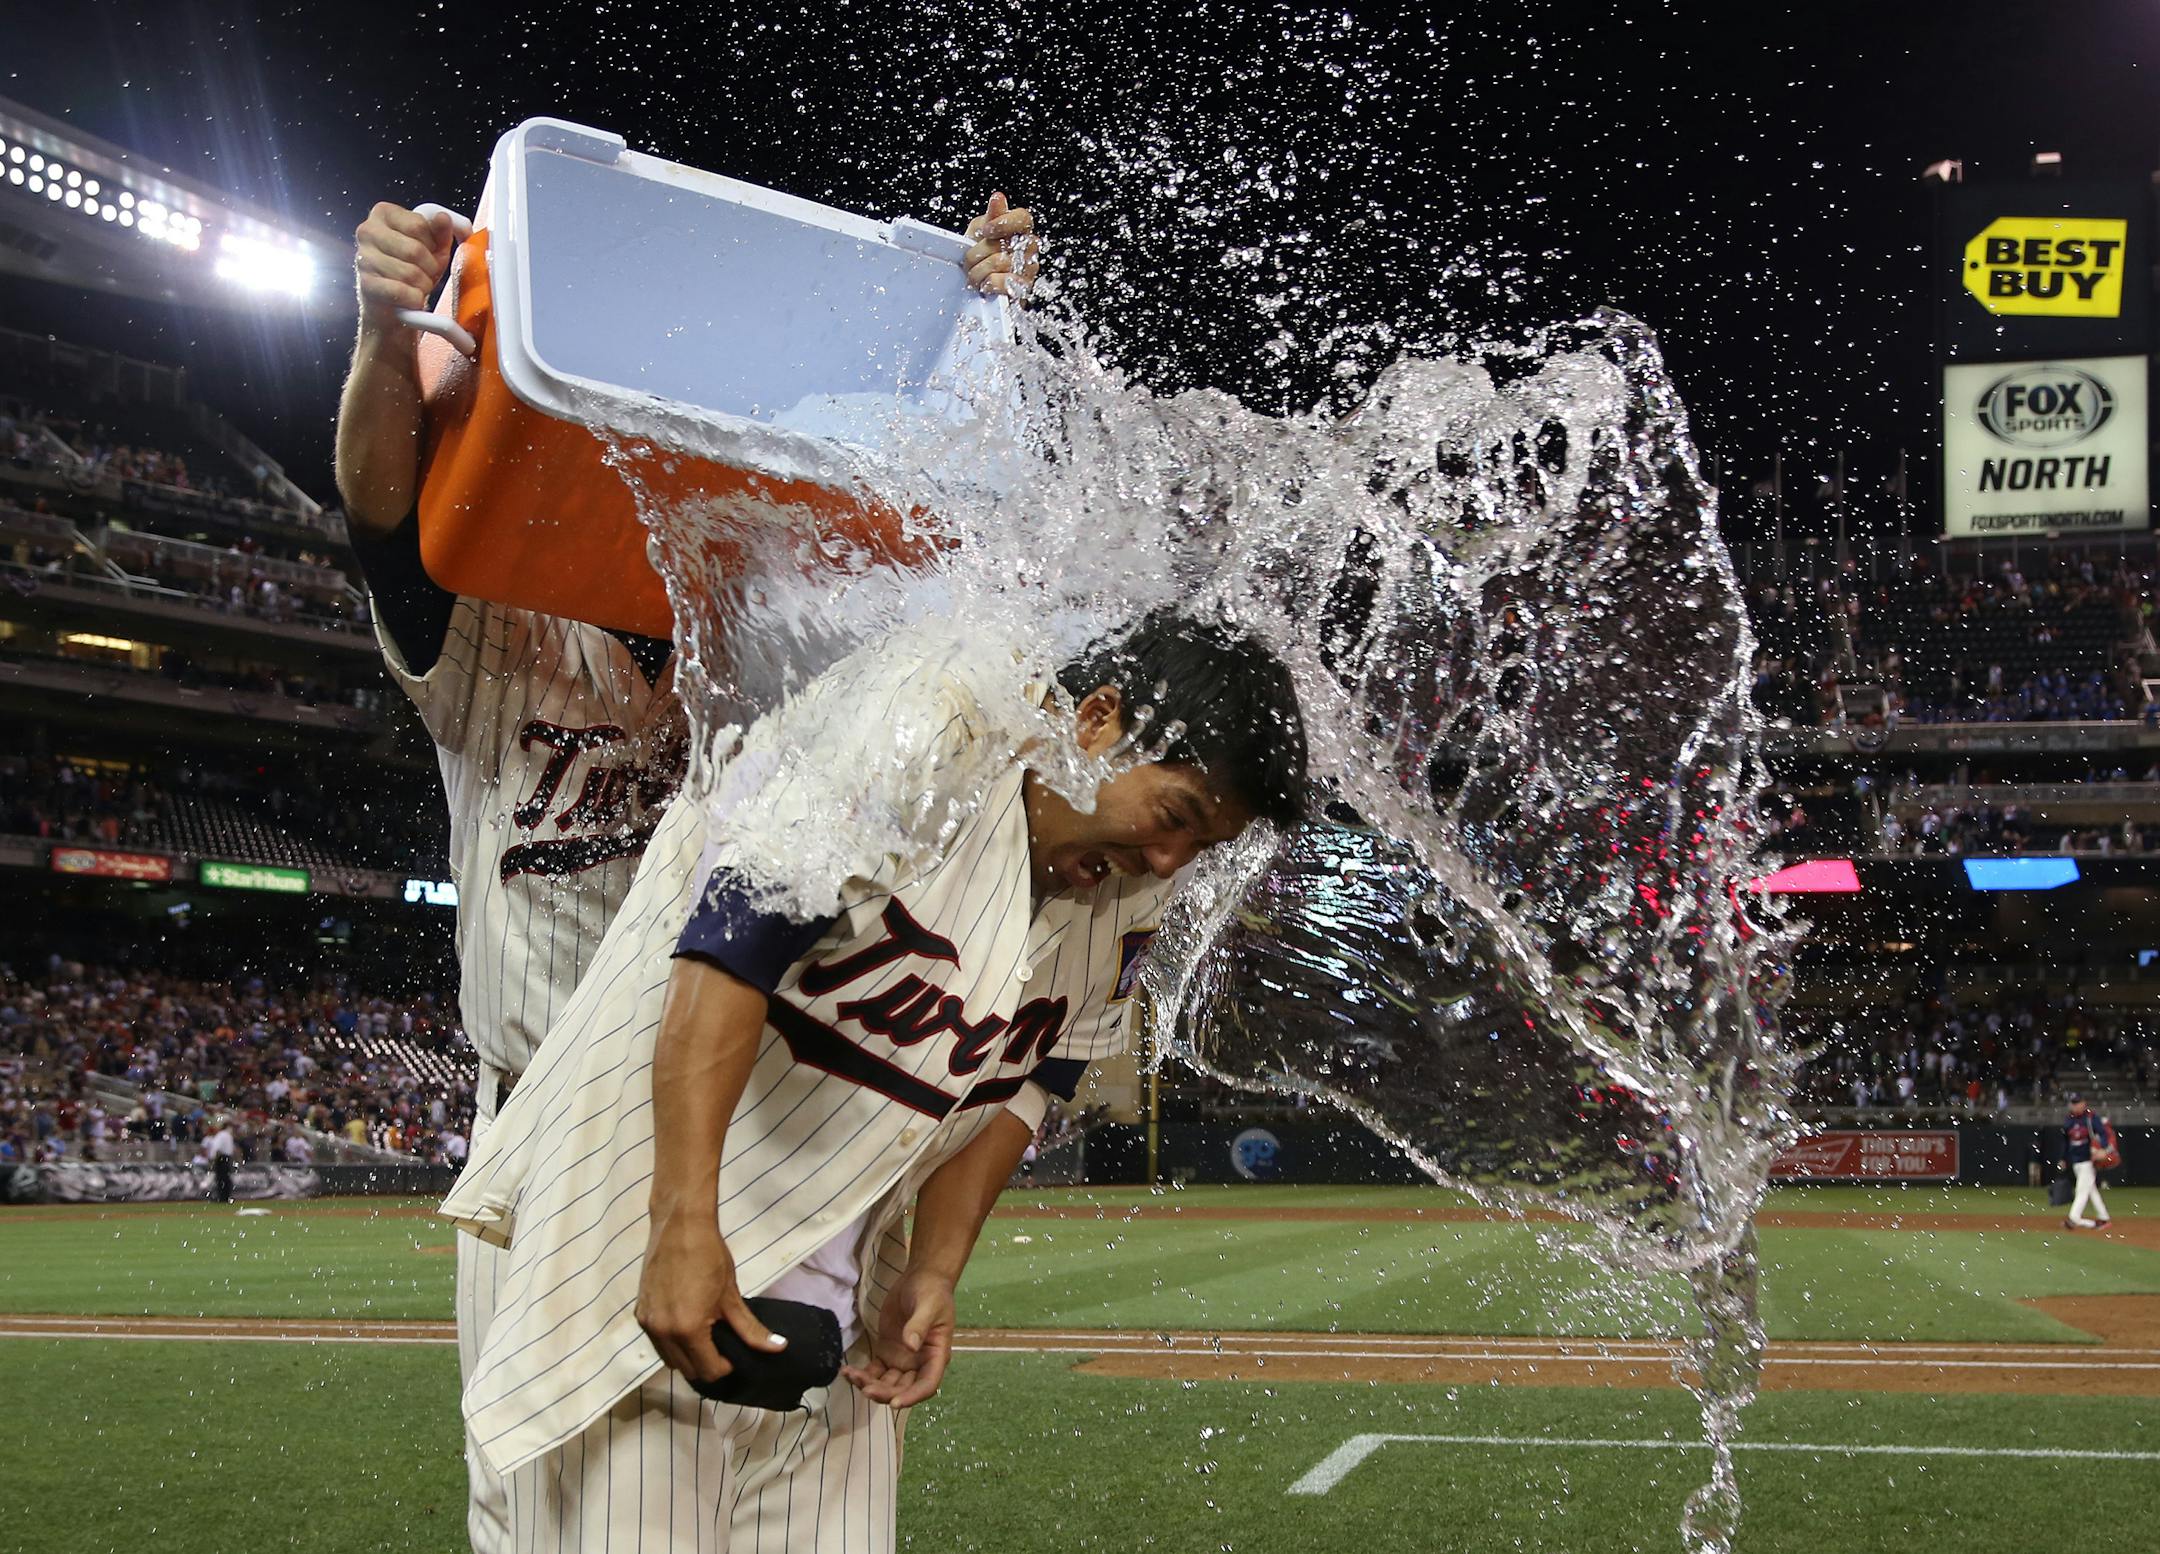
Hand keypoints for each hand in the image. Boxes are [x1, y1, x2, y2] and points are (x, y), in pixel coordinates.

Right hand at [353, 201, 460, 337]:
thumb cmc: (413, 266)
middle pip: (414, 250)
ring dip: (424, 285)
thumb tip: (443, 217)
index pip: (419, 225)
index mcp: (383, 213)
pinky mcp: (365, 283)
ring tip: (419, 285)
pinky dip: (414, 299)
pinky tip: (412, 298)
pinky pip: (400, 292)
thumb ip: (440, 230)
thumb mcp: (433, 246)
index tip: (430, 252)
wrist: (394, 302)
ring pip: (410, 273)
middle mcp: (367, 230)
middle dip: (430, 267)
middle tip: (428, 273)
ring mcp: (363, 257)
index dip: (433, 244)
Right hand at [635, 1215, 785, 1383]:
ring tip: (705, 1335)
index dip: (726, 1366)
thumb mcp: (732, 1296)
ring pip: (669, 1360)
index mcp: (687, 1330)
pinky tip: (687, 1324)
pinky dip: (672, 1343)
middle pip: (687, 1370)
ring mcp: (647, 1324)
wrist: (681, 1226)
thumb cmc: (710, 1257)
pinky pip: (657, 1342)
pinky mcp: (639, 1313)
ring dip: (688, 1357)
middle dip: (707, 1364)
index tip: (735, 1352)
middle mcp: (662, 1333)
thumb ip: (751, 1329)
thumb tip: (779, 1348)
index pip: (709, 1371)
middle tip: (723, 1345)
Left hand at [840, 1268, 954, 1406]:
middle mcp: (919, 1364)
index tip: (895, 1402)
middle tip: (866, 1388)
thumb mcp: (930, 1306)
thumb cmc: (932, 1292)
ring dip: (870, 1385)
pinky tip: (847, 1372)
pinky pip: (874, 1371)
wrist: (921, 1278)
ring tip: (851, 1376)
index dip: (912, 1397)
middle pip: (903, 1389)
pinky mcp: (887, 1352)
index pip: (927, 1384)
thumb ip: (919, 1325)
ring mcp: (902, 1360)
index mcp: (936, 1356)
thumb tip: (910, 1346)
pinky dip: (862, 1375)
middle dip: (885, 1393)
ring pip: (886, 1384)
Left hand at [963, 192, 1038, 298]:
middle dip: (978, 253)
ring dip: (979, 271)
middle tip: (970, 260)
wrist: (978, 288)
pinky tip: (985, 285)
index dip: (1004, 222)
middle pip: (1005, 242)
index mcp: (1020, 231)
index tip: (986, 230)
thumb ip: (991, 217)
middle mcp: (1028, 249)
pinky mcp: (1023, 290)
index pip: (1023, 218)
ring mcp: (1028, 270)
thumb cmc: (981, 258)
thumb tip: (999, 198)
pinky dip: (989, 284)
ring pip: (1001, 262)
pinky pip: (1005, 282)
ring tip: (975, 276)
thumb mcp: (980, 232)